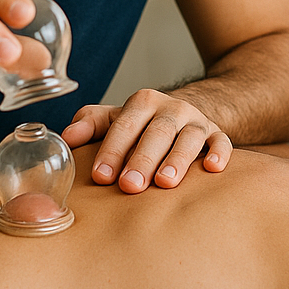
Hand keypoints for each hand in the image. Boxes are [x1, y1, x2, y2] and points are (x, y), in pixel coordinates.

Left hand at [62, 89, 232, 192]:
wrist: (183, 115)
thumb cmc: (141, 125)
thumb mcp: (115, 119)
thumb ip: (91, 124)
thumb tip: (67, 137)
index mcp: (143, 102)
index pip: (125, 125)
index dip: (112, 150)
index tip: (101, 177)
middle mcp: (172, 108)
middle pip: (157, 132)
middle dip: (142, 159)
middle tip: (130, 186)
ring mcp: (197, 121)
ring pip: (189, 138)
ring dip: (177, 159)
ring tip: (165, 183)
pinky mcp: (218, 135)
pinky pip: (222, 142)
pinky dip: (219, 153)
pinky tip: (212, 168)